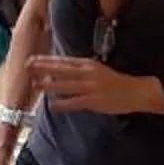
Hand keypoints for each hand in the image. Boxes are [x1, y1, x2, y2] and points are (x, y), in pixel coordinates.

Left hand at [29, 55, 150, 114]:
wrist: (135, 91)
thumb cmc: (115, 82)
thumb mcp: (97, 70)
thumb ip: (80, 71)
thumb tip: (60, 73)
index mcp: (88, 64)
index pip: (63, 61)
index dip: (47, 60)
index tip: (33, 59)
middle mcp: (88, 73)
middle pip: (62, 70)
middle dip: (44, 68)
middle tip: (28, 66)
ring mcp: (91, 87)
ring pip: (66, 85)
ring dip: (50, 85)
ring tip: (36, 84)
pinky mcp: (94, 100)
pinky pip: (75, 102)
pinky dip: (63, 104)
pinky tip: (53, 105)